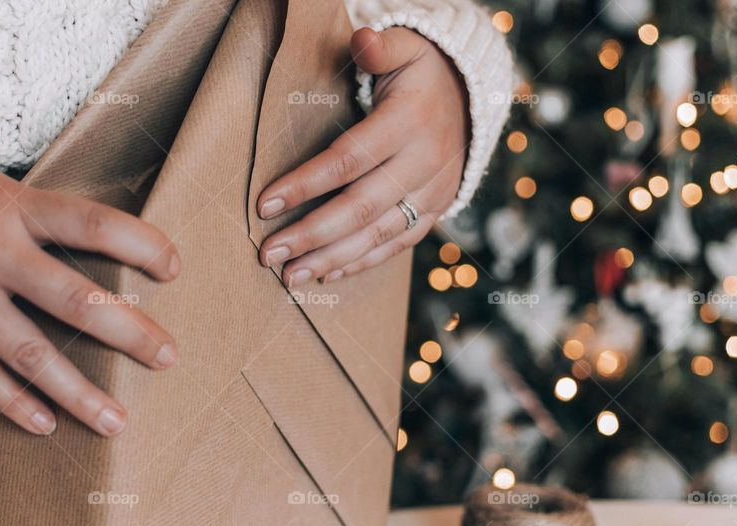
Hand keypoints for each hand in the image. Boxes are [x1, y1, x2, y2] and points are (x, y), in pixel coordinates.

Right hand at [0, 161, 180, 436]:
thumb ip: (46, 219)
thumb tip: (118, 243)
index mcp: (15, 207)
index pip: (92, 223)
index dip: (139, 244)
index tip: (174, 268)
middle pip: (73, 299)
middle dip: (128, 333)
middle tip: (168, 358)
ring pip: (27, 351)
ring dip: (76, 391)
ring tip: (116, 420)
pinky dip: (11, 400)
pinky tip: (45, 424)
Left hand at [257, 27, 469, 283]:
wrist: (472, 100)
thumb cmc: (421, 74)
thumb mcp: (407, 47)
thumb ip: (381, 46)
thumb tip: (360, 39)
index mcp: (410, 122)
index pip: (350, 160)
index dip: (307, 184)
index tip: (265, 204)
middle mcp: (425, 163)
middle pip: (360, 208)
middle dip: (311, 234)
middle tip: (269, 253)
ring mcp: (432, 193)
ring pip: (378, 235)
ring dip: (331, 259)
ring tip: (290, 276)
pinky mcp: (435, 212)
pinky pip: (397, 246)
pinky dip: (361, 263)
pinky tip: (326, 274)